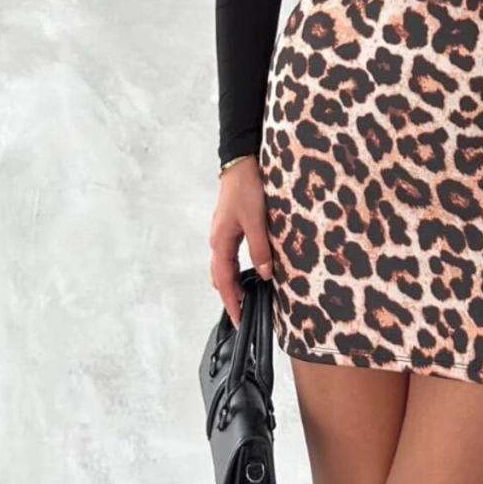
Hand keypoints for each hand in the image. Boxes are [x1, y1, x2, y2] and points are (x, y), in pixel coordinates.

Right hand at [209, 157, 273, 328]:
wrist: (240, 162)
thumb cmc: (247, 189)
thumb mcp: (257, 220)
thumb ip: (260, 249)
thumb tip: (264, 275)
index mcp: (221, 242)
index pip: (224, 281)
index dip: (231, 302)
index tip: (238, 321)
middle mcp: (217, 240)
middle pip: (221, 276)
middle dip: (231, 296)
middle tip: (244, 314)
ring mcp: (222, 232)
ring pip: (225, 265)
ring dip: (233, 283)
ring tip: (247, 297)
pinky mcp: (229, 225)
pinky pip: (230, 254)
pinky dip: (236, 268)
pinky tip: (249, 270)